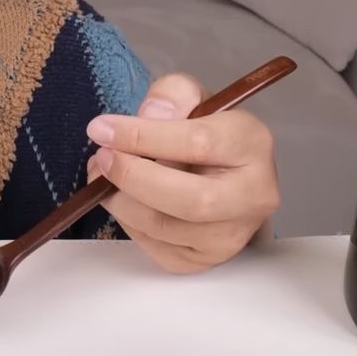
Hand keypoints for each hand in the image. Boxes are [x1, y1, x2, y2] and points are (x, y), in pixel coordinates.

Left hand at [86, 73, 280, 273]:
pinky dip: (128, 222)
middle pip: (191, 200)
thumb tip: (152, 115)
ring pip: (166, 228)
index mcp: (253, 144)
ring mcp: (232, 234)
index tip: (103, 128)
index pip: (198, 143)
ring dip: (122, 200)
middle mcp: (254, 196)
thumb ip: (173, 95)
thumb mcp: (192, 98)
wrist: (221, 176)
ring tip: (102, 173)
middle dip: (134, 177)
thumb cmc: (205, 134)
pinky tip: (121, 198)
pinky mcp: (204, 260)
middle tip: (103, 157)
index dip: (142, 136)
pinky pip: (156, 247)